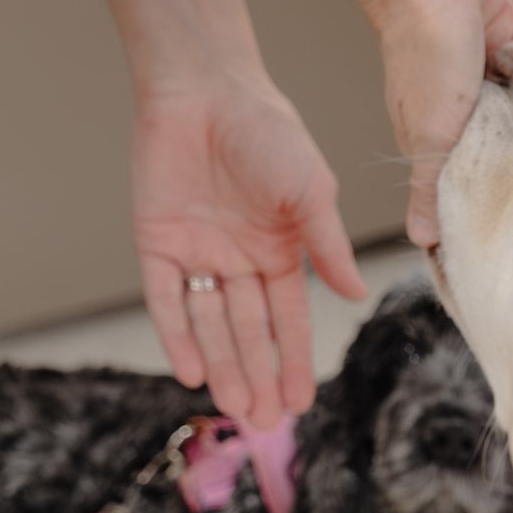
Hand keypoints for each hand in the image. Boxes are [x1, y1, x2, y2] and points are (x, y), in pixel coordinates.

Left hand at [131, 75, 366, 425]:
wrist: (206, 89)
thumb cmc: (267, 131)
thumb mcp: (311, 191)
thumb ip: (327, 246)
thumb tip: (355, 295)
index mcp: (280, 250)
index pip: (289, 319)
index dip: (295, 360)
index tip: (302, 402)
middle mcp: (239, 260)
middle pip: (249, 332)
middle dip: (259, 375)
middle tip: (266, 423)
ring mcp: (198, 254)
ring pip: (211, 324)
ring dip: (224, 365)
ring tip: (237, 407)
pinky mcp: (157, 244)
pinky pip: (167, 299)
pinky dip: (179, 334)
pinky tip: (193, 371)